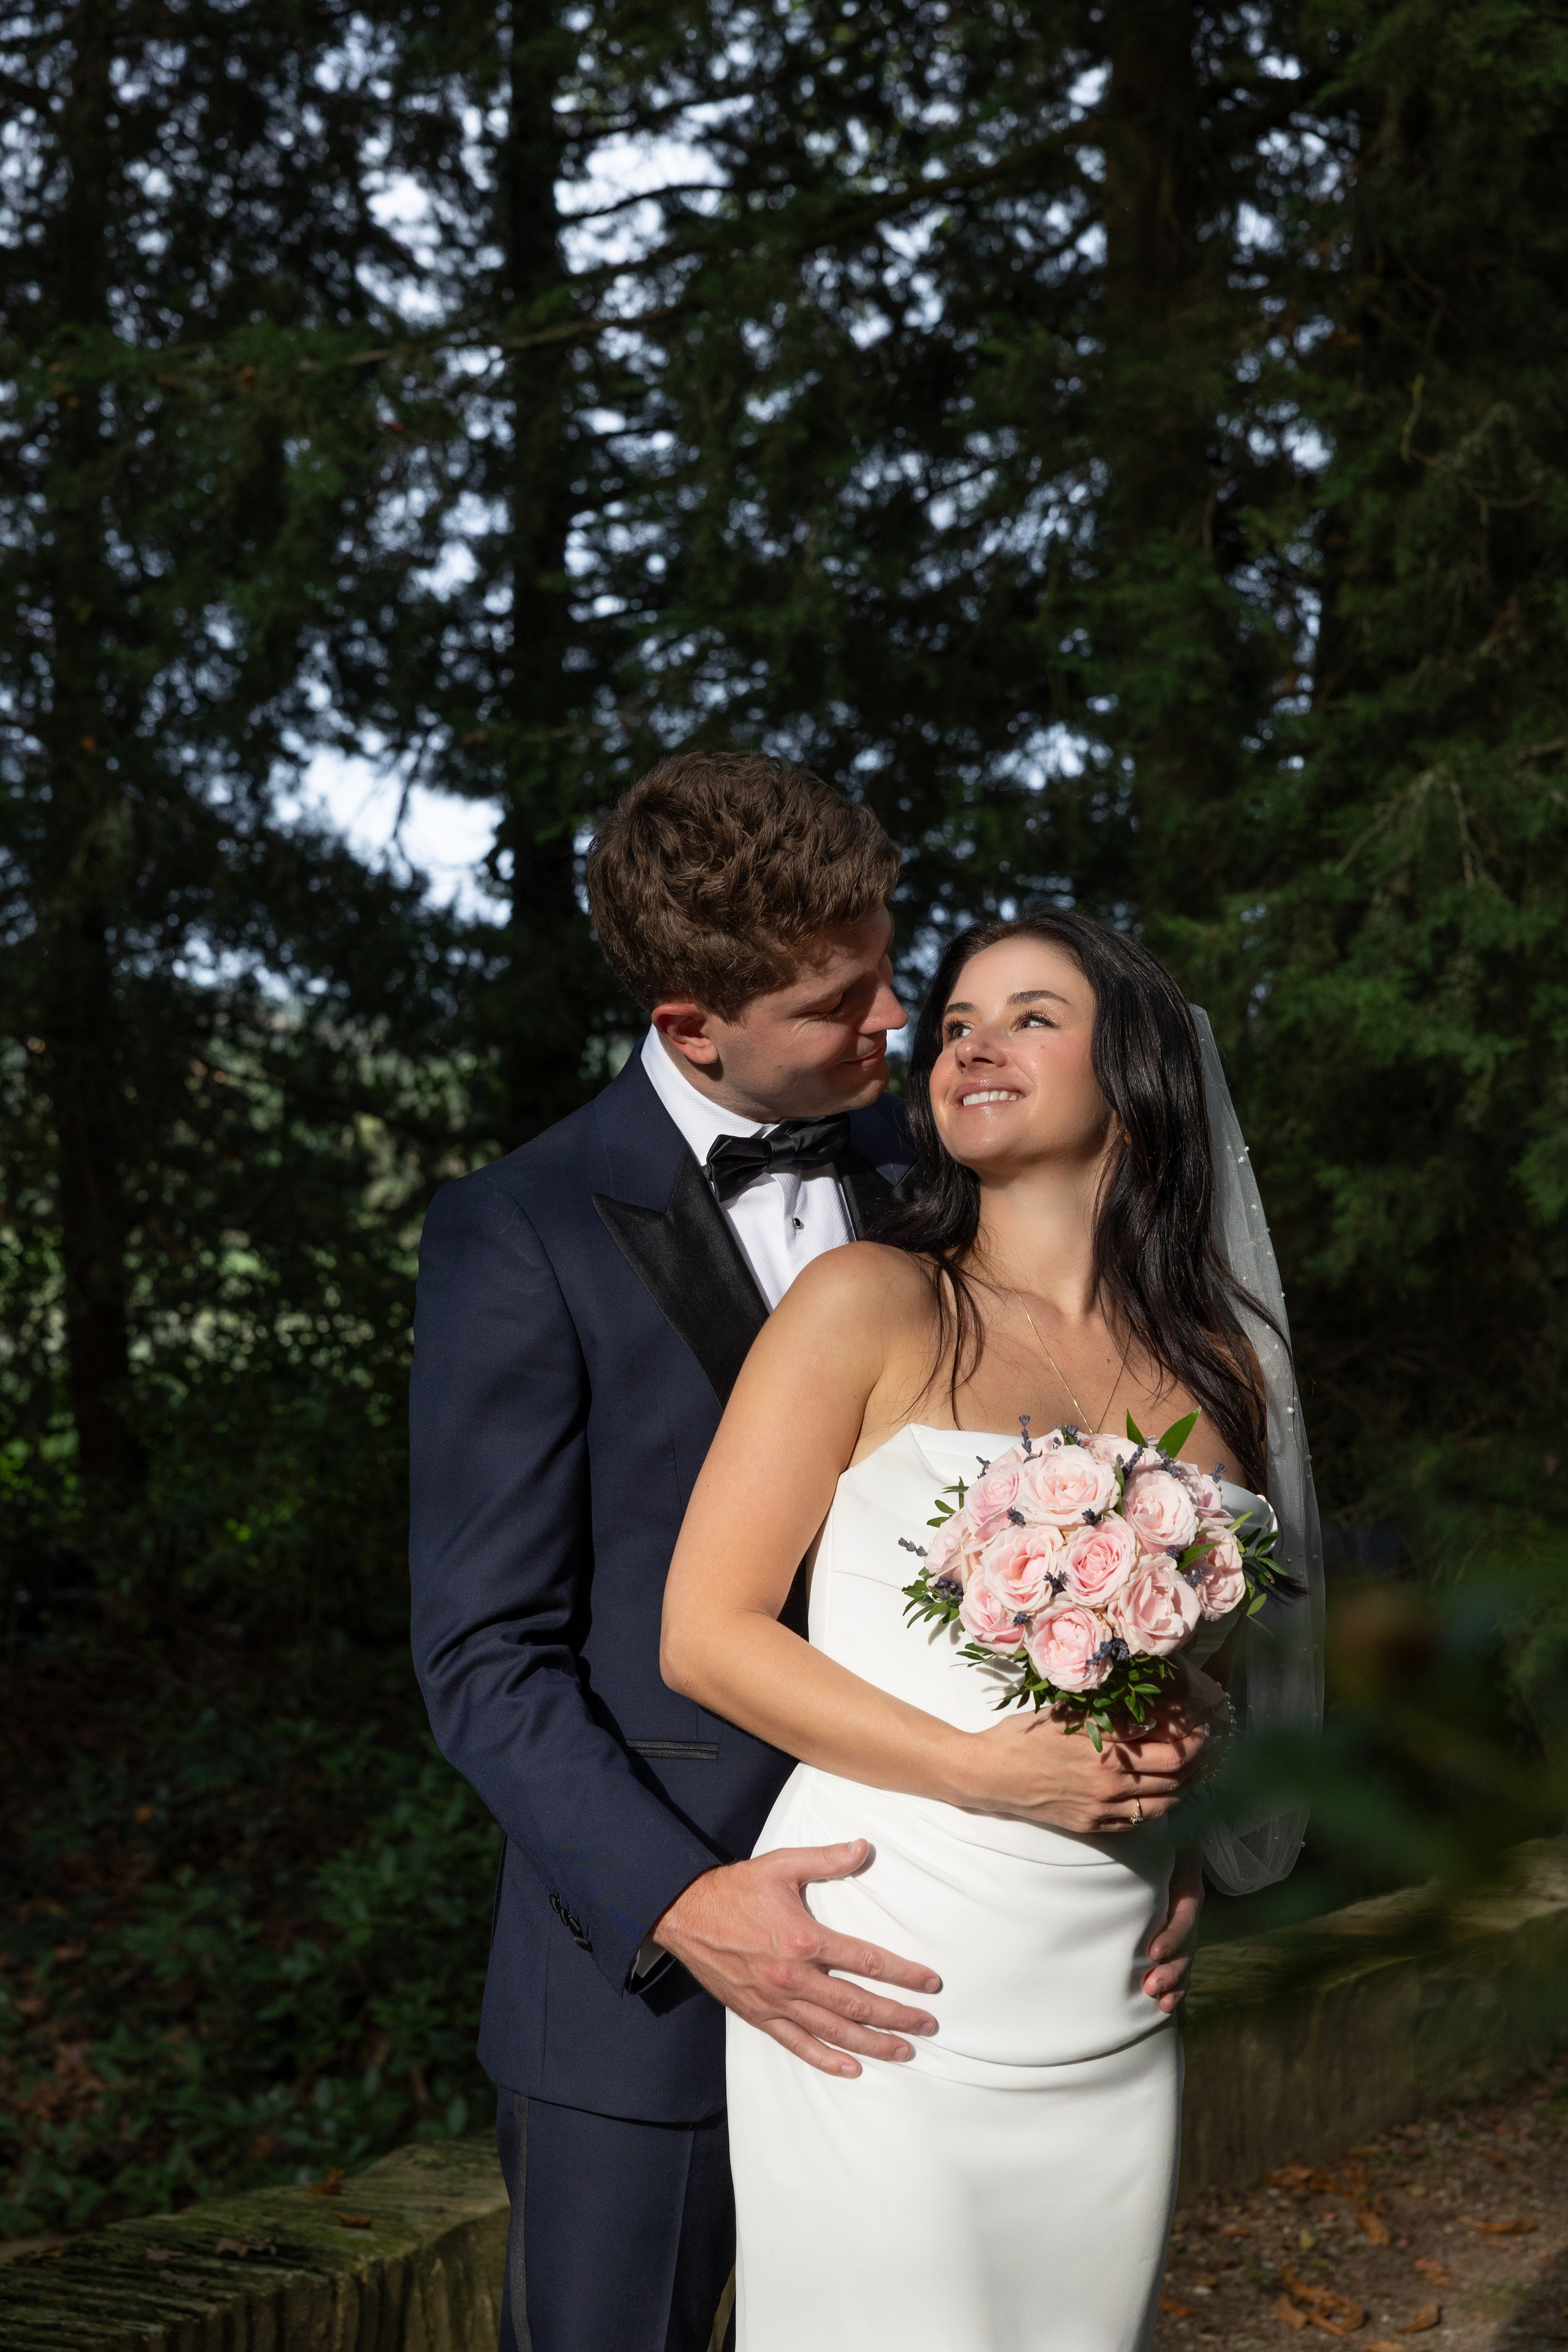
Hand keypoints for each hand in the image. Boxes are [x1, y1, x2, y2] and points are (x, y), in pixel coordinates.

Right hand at [649, 1842, 940, 2078]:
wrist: (684, 1914)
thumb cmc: (735, 1889)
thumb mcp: (782, 1865)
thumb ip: (826, 1860)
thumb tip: (864, 1848)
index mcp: (804, 1939)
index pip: (867, 1961)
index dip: (903, 1974)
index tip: (930, 1983)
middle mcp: (793, 1977)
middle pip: (857, 2004)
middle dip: (898, 2016)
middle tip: (928, 2024)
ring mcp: (776, 2001)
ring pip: (833, 2030)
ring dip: (872, 2043)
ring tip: (904, 2051)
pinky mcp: (759, 2015)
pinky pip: (797, 2044)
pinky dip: (826, 2059)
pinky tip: (851, 2068)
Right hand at [959, 1703, 1209, 1835]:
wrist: (991, 1774)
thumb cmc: (1024, 1735)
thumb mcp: (1067, 1713)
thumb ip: (1109, 1714)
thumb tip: (1151, 1713)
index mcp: (1106, 1750)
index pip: (1172, 1748)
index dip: (1196, 1738)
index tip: (1204, 1726)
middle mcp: (1111, 1782)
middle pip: (1175, 1776)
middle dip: (1198, 1760)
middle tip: (1206, 1745)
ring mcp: (1103, 1807)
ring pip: (1165, 1803)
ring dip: (1186, 1786)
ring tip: (1193, 1770)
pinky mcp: (1094, 1824)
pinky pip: (1140, 1821)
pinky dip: (1160, 1807)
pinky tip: (1164, 1794)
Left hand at [1142, 1845, 1204, 2012]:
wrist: (1165, 1833)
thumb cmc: (1152, 1833)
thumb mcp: (1158, 1832)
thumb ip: (1147, 1839)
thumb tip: (1120, 1833)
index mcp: (1188, 1878)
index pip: (1186, 1910)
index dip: (1173, 1933)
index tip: (1152, 1952)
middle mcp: (1190, 1903)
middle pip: (1189, 1940)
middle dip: (1172, 1967)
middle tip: (1150, 1986)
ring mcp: (1185, 1921)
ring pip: (1187, 1956)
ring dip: (1176, 1981)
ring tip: (1160, 2001)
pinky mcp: (1177, 1935)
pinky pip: (1183, 1963)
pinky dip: (1178, 1985)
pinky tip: (1168, 2005)